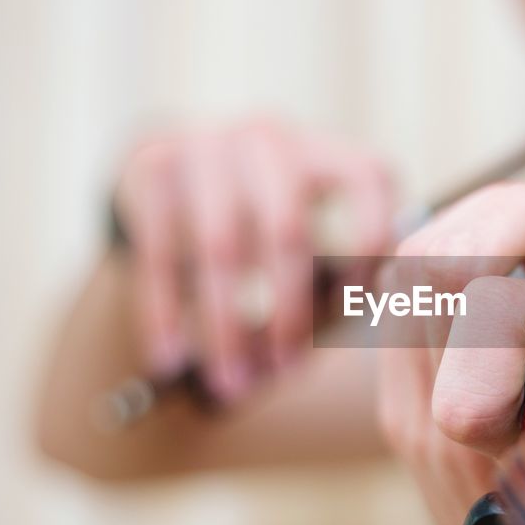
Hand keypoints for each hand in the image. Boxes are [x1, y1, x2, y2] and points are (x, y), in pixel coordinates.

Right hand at [114, 118, 391, 401]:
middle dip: (289, 314)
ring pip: (220, 249)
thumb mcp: (303, 229)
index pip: (370, 180)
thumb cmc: (257, 222)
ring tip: (232, 384)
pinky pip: (160, 253)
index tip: (358, 310)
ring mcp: (207, 147)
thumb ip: (337, 276)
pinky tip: (169, 360)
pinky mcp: (152, 168)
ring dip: (227, 328)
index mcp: (324, 151)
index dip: (372, 248)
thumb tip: (363, 338)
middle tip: (284, 373)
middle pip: (289, 231)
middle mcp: (270, 140)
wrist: (168, 168)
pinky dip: (165, 314)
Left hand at [377, 182, 524, 524]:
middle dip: (501, 219)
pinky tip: (509, 276)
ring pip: (406, 278)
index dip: (523, 249)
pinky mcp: (400, 412)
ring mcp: (409, 418)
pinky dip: (452, 266)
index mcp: (509, 437)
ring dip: (475, 234)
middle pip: (427, 266)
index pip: (471, 298)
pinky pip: (403, 309)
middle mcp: (439, 425)